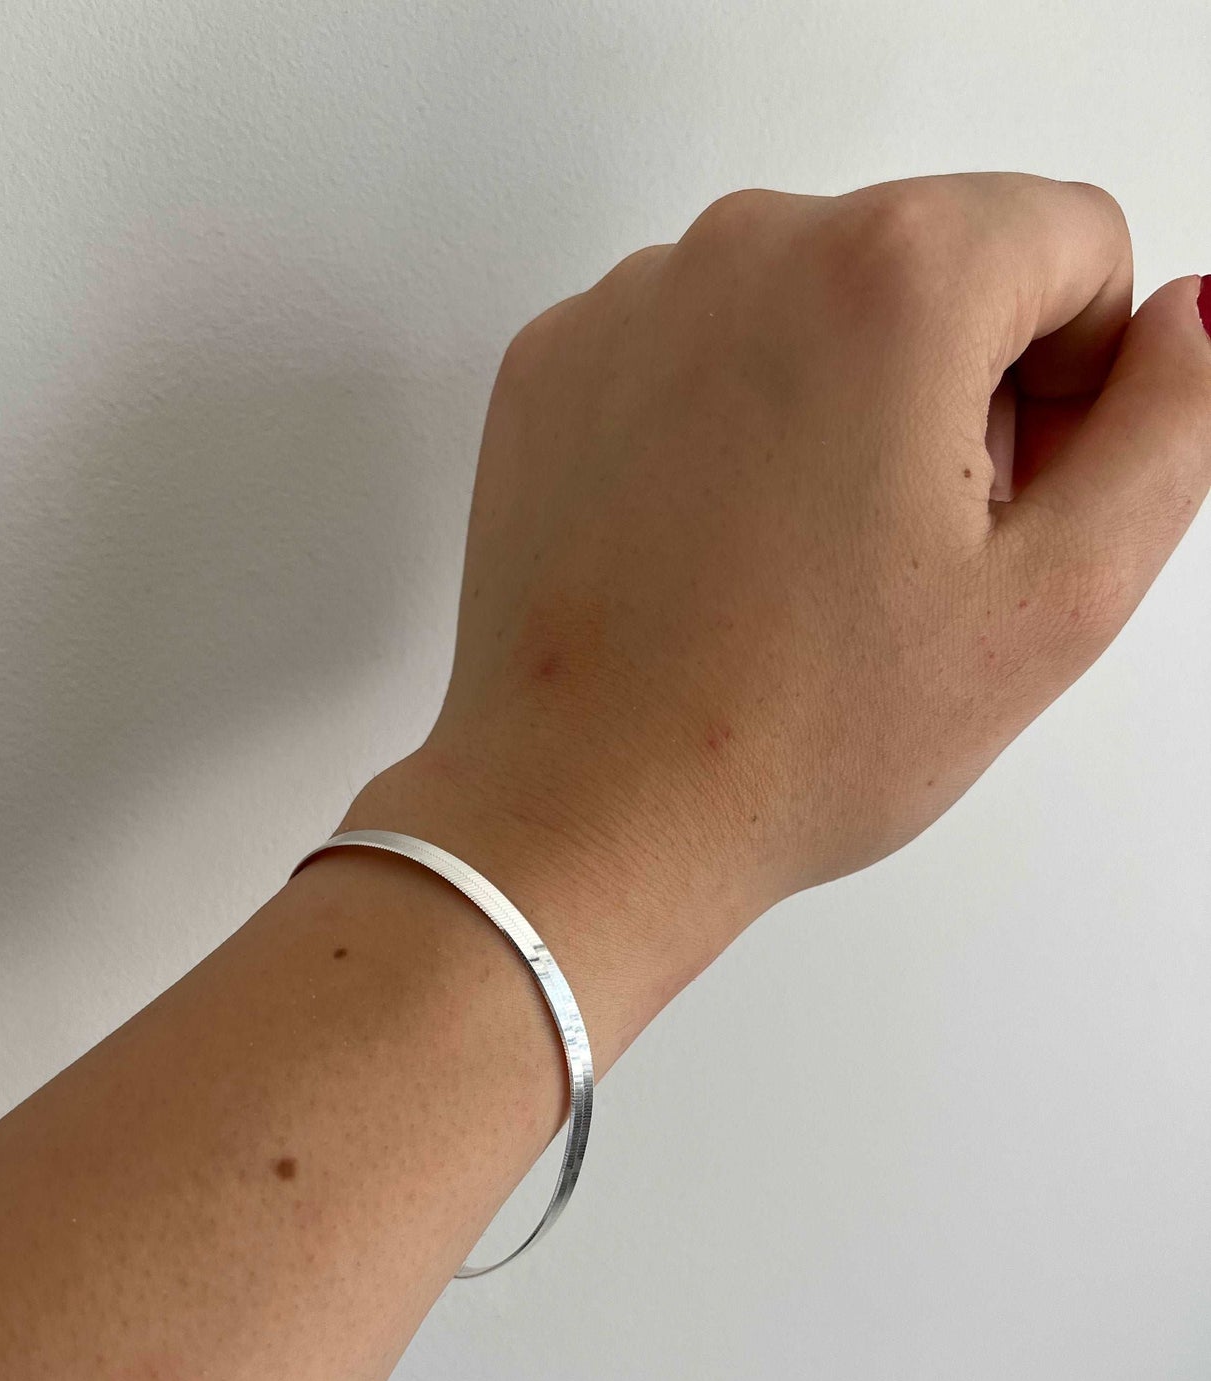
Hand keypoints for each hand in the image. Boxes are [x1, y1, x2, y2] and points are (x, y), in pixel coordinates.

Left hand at [343, 173, 1210, 1062]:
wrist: (586, 815)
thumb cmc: (796, 735)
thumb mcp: (1058, 600)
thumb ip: (1173, 427)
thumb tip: (1183, 326)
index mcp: (894, 275)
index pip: (1074, 244)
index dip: (1075, 385)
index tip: (1006, 501)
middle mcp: (749, 246)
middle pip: (937, 263)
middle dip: (958, 390)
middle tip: (906, 557)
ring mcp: (633, 301)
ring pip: (810, 304)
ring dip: (839, 406)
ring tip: (801, 565)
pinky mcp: (555, 366)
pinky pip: (693, 348)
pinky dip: (723, 424)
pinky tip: (714, 550)